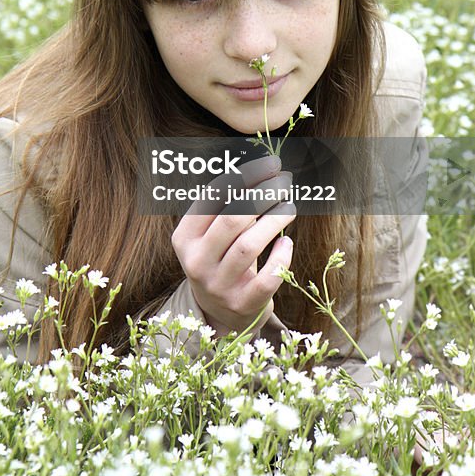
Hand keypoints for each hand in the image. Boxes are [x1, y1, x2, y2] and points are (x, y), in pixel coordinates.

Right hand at [170, 154, 295, 336]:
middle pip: (232, 219)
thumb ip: (228, 204)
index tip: (272, 163)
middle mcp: (196, 261)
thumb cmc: (222, 257)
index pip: (213, 196)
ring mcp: (218, 285)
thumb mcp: (212, 233)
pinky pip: (266, 280)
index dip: (246, 175)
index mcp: (184, 237)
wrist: (220, 312)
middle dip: (263, 194)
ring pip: (249, 246)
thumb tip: (266, 169)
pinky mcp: (242, 304)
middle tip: (284, 181)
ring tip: (290, 205)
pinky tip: (288, 242)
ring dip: (274, 220)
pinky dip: (281, 258)